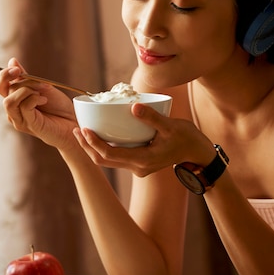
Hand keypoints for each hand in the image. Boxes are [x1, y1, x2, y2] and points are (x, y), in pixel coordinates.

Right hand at [0, 58, 77, 149]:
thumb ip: (27, 77)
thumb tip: (12, 61)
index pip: (0, 85)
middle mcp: (14, 110)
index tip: (16, 68)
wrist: (73, 122)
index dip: (4, 74)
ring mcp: (20, 119)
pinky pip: (24, 107)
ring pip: (9, 101)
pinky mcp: (29, 125)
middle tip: (35, 78)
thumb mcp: (42, 87)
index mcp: (15, 99)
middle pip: (2, 90)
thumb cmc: (58, 107)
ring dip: (26, 90)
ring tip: (41, 91)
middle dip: (19, 79)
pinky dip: (34, 99)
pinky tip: (44, 99)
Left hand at [73, 100, 214, 174]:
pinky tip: (100, 136)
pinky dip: (105, 149)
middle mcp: (138, 168)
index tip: (84, 130)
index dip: (94, 143)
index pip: (110, 154)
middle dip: (87, 147)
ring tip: (82, 133)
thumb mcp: (171, 126)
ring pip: (109, 162)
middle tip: (76, 130)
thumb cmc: (187, 138)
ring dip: (94, 149)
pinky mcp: (140, 164)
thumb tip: (133, 106)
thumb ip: (152, 117)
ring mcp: (138, 168)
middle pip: (104, 161)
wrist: (198, 153)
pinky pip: (117, 158)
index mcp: (143, 160)